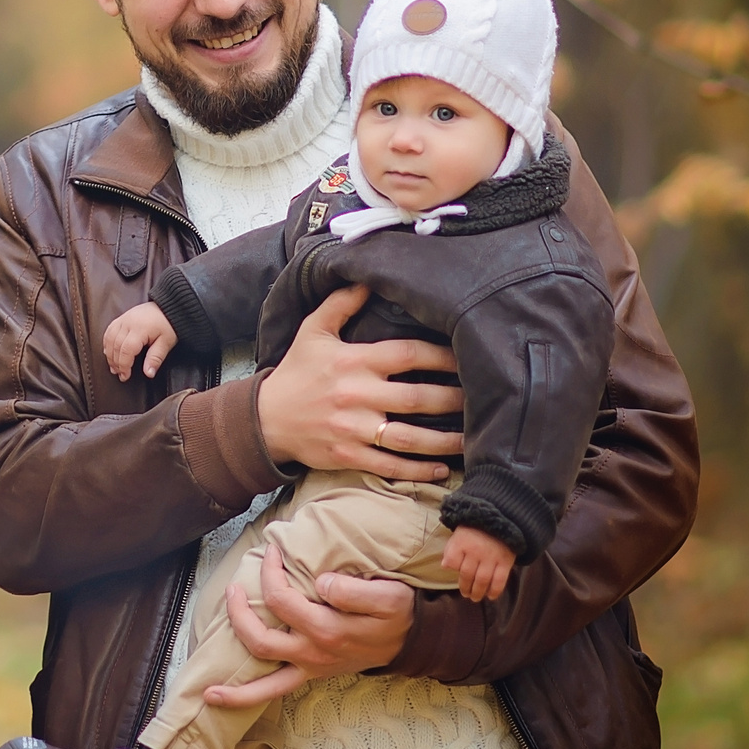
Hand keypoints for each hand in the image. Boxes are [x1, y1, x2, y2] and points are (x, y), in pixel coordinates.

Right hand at [103, 303, 179, 380]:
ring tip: (113, 366)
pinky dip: (106, 343)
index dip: (124, 365)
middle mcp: (128, 323)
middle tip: (119, 374)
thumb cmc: (168, 323)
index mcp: (140, 329)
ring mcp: (123, 319)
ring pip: (109, 339)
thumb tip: (149, 373)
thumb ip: (156, 358)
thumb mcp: (166, 342)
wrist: (167, 306)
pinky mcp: (121, 318)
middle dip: (116, 363)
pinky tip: (109, 351)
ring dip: (109, 354)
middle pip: (115, 346)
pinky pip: (109, 331)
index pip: (126, 350)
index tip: (125, 376)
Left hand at [199, 541, 412, 708]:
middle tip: (234, 586)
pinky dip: (242, 697)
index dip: (271, 573)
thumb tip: (320, 583)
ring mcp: (309, 668)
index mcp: (328, 630)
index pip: (281, 600)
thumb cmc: (397, 614)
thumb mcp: (388, 596)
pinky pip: (271, 691)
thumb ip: (354, 592)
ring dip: (232, 670)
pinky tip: (215, 696)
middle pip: (259, 637)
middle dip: (239, 611)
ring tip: (208, 657)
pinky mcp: (309, 674)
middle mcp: (313, 654)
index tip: (274, 552)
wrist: (411, 641)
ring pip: (261, 678)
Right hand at [255, 286, 463, 477]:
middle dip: (455, 400)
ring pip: (409, 437)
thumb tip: (367, 278)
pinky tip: (440, 469)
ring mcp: (353, 429)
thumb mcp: (312, 331)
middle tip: (484, 399)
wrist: (264, 419)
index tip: (468, 357)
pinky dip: (417, 471)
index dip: (441, 356)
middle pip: (417, 398)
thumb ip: (340, 303)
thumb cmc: (295, 373)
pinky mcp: (348, 456)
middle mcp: (357, 395)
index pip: (407, 355)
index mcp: (354, 361)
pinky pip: (389, 466)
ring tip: (473, 439)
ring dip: (445, 441)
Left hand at [442, 526, 513, 601]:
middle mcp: (475, 551)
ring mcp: (491, 557)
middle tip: (466, 594)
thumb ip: (451, 549)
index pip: (452, 561)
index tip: (456, 573)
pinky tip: (491, 596)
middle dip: (465, 588)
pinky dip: (495, 590)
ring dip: (478, 592)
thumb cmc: (476, 529)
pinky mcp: (505, 562)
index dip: (453, 568)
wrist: (502, 520)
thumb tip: (445, 566)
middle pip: (467, 574)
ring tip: (475, 597)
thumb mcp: (459, 534)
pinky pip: (499, 580)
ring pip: (482, 580)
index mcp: (462, 542)